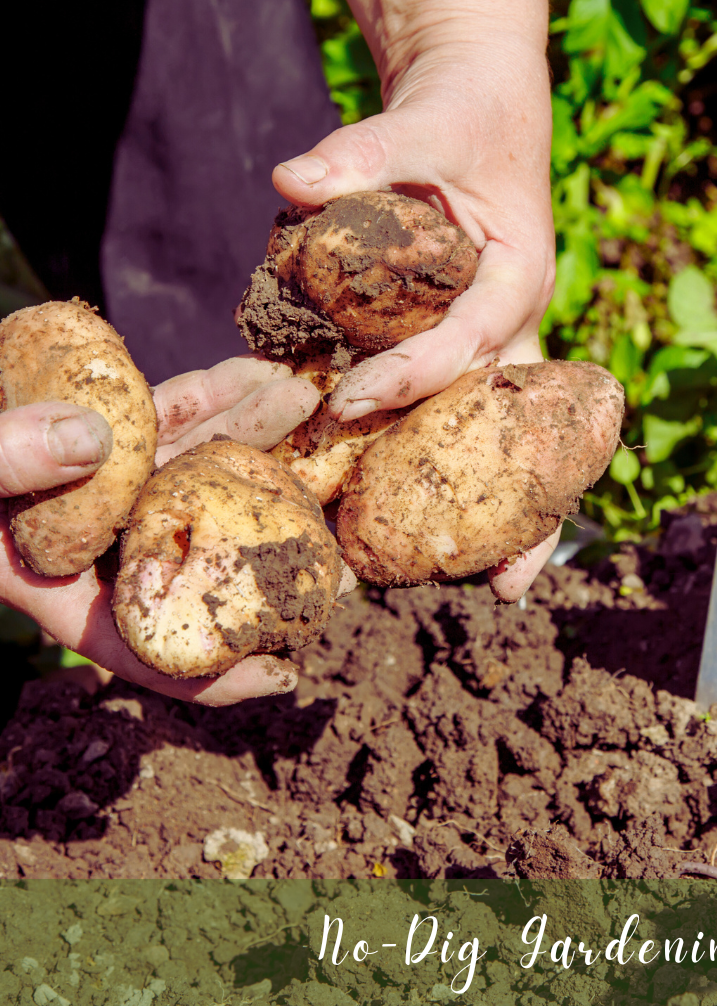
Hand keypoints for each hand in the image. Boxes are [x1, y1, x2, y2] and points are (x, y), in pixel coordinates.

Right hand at [0, 358, 325, 704]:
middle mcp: (75, 536)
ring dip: (254, 451)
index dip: (204, 672)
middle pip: (187, 558)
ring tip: (324, 436)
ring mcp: (89, 480)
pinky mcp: (89, 423)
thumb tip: (90, 435)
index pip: (130, 642)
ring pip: (188, 476)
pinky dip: (206, 397)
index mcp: (38, 579)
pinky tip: (261, 376)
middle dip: (265, 556)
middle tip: (344, 562)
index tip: (283, 675)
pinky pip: (160, 416)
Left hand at [272, 0, 558, 600]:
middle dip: (521, 505)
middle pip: (518, 425)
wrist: (485, 113)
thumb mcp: (425, 123)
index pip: (471, 339)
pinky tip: (434, 525)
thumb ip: (366, 153)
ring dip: (501, 510)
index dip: (414, 375)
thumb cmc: (462, 118)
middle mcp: (513, 324)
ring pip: (501, 438)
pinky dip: (453, 469)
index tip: (351, 405)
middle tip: (507, 583)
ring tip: (497, 588)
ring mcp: (492, 346)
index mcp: (516, 275)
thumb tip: (289, 181)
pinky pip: (461, 418)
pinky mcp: (463, 350)